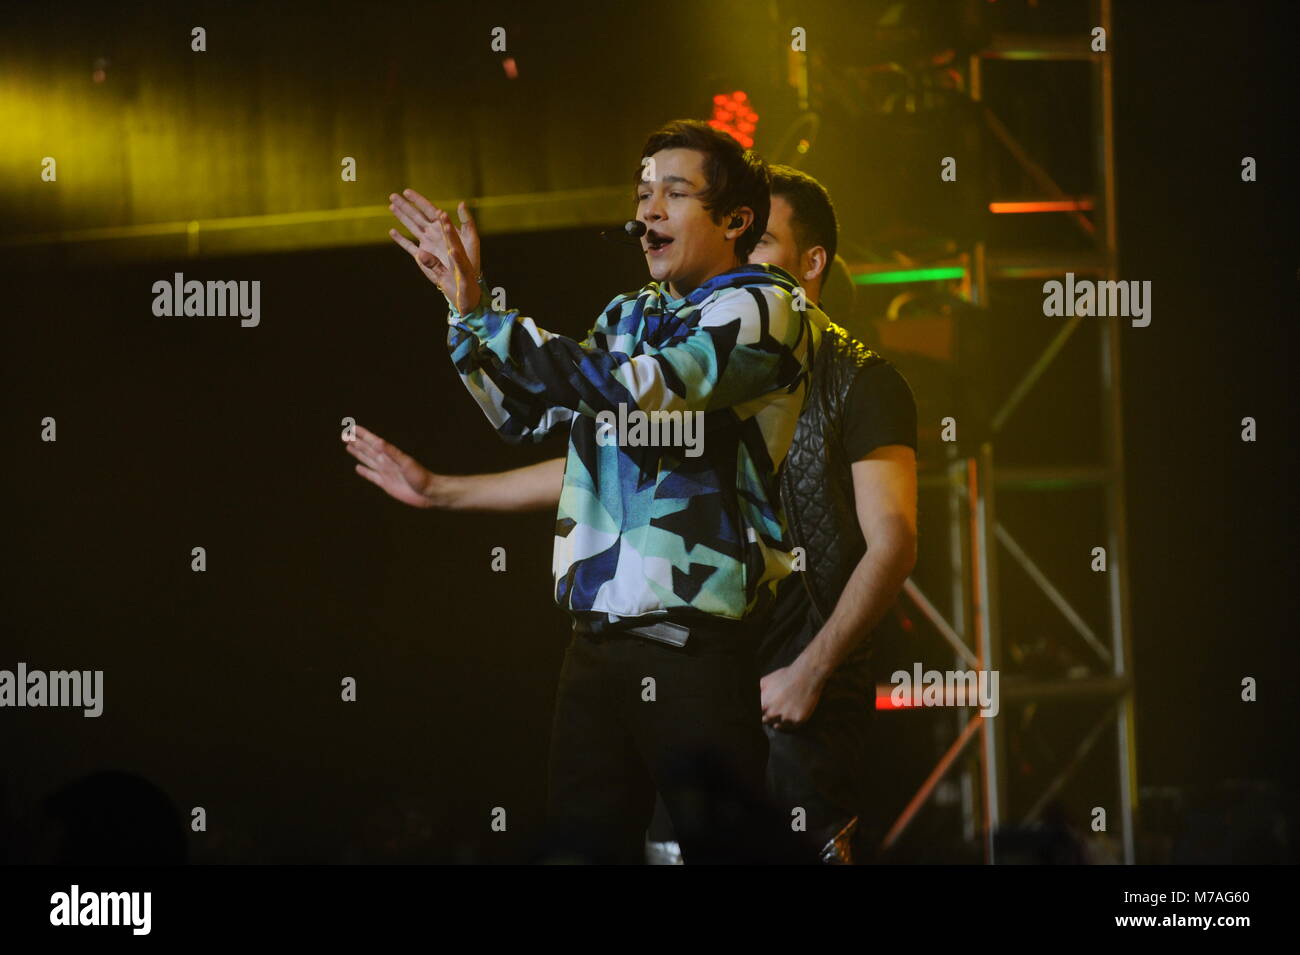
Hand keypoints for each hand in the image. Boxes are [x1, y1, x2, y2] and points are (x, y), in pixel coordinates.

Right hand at [343, 424, 442, 508]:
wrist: (428, 493)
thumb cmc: (420, 477)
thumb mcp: (406, 463)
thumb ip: (392, 453)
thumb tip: (378, 442)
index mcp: (389, 455)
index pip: (372, 442)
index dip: (362, 435)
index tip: (352, 428)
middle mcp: (386, 462)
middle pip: (367, 449)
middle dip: (356, 442)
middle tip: (344, 435)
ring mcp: (385, 472)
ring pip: (368, 460)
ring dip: (358, 453)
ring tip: (349, 446)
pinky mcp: (385, 483)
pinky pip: (371, 475)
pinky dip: (364, 471)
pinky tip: (358, 468)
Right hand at [388, 190, 481, 312]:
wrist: (465, 280)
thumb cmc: (471, 258)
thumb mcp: (471, 238)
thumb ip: (466, 221)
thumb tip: (461, 203)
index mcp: (444, 227)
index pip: (429, 210)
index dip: (418, 200)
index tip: (407, 192)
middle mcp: (434, 233)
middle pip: (416, 216)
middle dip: (405, 206)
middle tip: (392, 195)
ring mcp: (427, 244)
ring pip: (411, 227)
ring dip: (401, 217)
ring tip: (391, 206)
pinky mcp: (422, 258)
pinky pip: (409, 246)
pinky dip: (401, 240)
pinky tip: (392, 231)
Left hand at [759, 662, 825, 730]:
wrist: (806, 675)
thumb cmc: (785, 676)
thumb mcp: (765, 681)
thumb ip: (756, 692)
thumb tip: (749, 699)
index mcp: (764, 703)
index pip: (756, 715)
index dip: (759, 712)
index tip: (763, 710)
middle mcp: (773, 713)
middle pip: (765, 721)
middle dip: (767, 716)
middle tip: (774, 708)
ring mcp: (786, 717)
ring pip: (778, 725)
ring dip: (779, 719)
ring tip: (784, 709)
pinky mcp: (798, 720)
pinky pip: (790, 727)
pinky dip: (790, 722)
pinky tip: (791, 712)